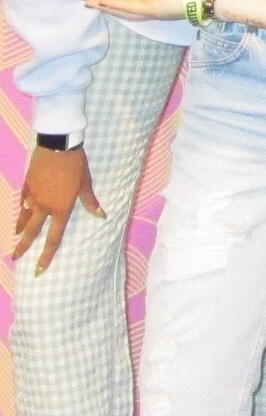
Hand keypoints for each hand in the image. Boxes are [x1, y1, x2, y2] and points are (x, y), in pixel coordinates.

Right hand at [14, 147, 102, 271]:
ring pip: (24, 217)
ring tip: (15, 238)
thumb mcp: (86, 184)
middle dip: (23, 247)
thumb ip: (90, 202)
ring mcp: (33, 196)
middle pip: (31, 232)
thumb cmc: (76, 165)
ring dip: (19, 229)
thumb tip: (101, 215)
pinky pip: (23, 201)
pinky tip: (20, 212)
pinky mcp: (27, 185)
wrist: (58, 146)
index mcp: (61, 209)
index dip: (46, 256)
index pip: (53, 239)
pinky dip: (21, 208)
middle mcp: (45, 206)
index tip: (38, 270)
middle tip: (15, 258)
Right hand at [84, 0, 186, 20]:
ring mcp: (151, 9)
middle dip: (104, 0)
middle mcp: (153, 7)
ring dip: (104, 2)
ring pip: (121, 6)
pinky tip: (98, 0)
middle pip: (123, 4)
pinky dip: (111, 3)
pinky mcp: (152, 9)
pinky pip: (127, 6)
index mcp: (159, 0)